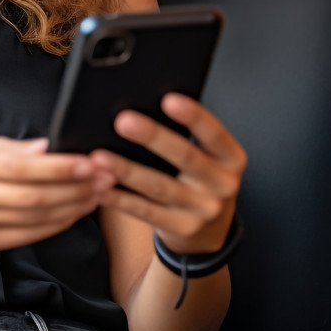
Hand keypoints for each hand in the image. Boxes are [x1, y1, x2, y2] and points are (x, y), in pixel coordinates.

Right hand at [0, 136, 114, 251]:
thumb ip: (10, 148)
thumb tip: (48, 148)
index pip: (23, 168)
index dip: (61, 168)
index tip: (91, 162)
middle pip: (33, 197)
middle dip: (76, 189)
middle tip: (105, 179)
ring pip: (33, 220)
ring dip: (71, 209)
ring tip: (96, 195)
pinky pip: (23, 237)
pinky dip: (52, 227)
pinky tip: (72, 214)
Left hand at [92, 94, 246, 254]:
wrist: (210, 231)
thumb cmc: (200, 179)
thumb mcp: (209, 158)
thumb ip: (187, 136)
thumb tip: (145, 106)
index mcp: (231, 158)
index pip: (214, 133)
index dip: (193, 116)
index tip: (168, 99)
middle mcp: (222, 184)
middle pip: (185, 157)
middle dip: (153, 137)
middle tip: (123, 120)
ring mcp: (203, 210)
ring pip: (160, 186)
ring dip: (128, 171)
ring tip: (100, 156)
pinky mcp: (182, 229)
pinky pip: (145, 212)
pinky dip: (120, 199)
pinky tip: (101, 187)